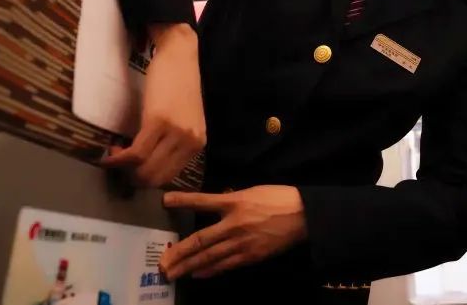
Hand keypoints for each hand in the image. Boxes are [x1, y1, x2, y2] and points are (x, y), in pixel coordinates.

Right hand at [101, 23, 205, 185]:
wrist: (180, 55)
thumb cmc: (180, 84)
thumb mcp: (185, 119)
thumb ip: (174, 141)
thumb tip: (150, 161)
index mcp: (197, 144)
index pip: (169, 177)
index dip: (146, 179)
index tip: (131, 170)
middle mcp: (190, 142)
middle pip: (156, 178)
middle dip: (133, 178)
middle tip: (119, 165)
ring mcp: (175, 133)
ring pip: (144, 168)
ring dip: (124, 169)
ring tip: (114, 154)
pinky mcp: (158, 121)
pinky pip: (136, 152)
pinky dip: (119, 157)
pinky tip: (110, 152)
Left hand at [160, 186, 307, 279]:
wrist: (304, 215)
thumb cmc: (278, 198)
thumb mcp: (252, 192)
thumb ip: (231, 200)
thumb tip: (214, 205)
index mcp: (235, 202)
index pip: (203, 200)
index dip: (183, 201)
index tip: (164, 201)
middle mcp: (234, 224)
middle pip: (201, 240)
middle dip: (179, 252)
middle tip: (162, 263)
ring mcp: (242, 243)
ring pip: (210, 257)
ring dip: (189, 266)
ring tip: (173, 273)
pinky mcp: (251, 256)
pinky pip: (226, 265)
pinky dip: (210, 271)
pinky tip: (198, 274)